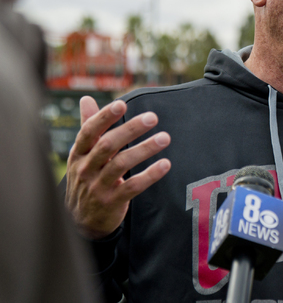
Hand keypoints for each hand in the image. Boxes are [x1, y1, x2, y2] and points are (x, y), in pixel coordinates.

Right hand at [65, 96, 170, 239]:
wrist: (80, 221)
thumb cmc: (86, 178)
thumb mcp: (82, 155)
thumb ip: (89, 127)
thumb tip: (87, 98)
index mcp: (79, 154)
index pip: (89, 132)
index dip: (104, 117)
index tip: (121, 104)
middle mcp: (85, 168)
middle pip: (108, 145)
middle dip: (130, 129)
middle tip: (152, 117)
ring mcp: (98, 186)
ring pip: (121, 164)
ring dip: (145, 149)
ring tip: (165, 137)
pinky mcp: (112, 202)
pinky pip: (132, 187)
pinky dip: (149, 175)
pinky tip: (165, 164)